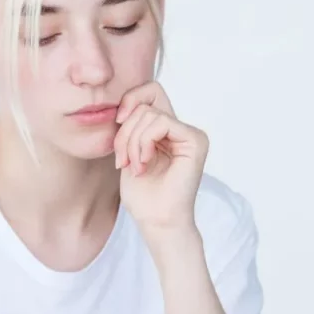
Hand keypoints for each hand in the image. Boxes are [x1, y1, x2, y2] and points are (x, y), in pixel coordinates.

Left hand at [114, 82, 207, 235]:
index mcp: (167, 130)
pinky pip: (161, 123)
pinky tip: (144, 164)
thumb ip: (131, 125)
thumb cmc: (143, 194)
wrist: (157, 220)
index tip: (117, 122)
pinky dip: (144, 143)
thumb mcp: (128, 151)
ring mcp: (191, 134)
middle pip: (146, 101)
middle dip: (125, 130)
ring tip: (134, 166)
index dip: (130, 100)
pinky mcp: (195, 140)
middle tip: (122, 159)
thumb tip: (124, 105)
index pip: (149, 92)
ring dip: (132, 142)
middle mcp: (182, 129)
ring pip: (149, 114)